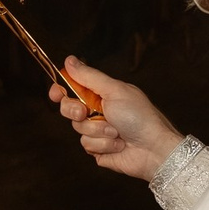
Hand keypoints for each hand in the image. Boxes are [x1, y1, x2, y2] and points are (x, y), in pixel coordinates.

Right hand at [51, 56, 183, 181]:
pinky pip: (87, 145)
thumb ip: (89, 76)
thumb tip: (70, 60)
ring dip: (97, 130)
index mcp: (101, 94)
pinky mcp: (98, 149)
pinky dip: (102, 144)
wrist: (153, 148)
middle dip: (76, 111)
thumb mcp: (114, 91)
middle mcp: (97, 111)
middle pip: (68, 108)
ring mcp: (97, 131)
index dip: (60, 90)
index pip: (72, 88)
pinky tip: (118, 144)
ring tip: (116, 131)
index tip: (56, 93)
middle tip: (86, 112)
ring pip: (78, 129)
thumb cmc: (139, 117)